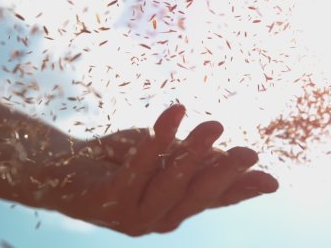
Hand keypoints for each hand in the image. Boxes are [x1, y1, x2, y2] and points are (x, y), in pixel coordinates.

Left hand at [31, 104, 277, 235]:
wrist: (59, 170)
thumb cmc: (116, 161)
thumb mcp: (162, 155)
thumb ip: (190, 158)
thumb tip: (230, 157)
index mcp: (176, 208)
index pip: (215, 200)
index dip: (242, 191)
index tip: (271, 181)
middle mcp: (160, 218)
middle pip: (198, 197)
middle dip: (224, 175)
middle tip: (248, 153)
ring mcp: (134, 215)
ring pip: (171, 183)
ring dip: (193, 153)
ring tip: (213, 126)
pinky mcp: (109, 201)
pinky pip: (138, 167)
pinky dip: (157, 138)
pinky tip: (175, 112)